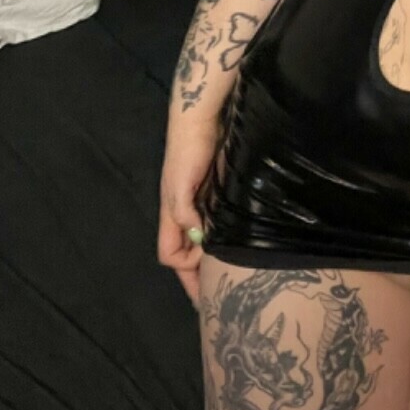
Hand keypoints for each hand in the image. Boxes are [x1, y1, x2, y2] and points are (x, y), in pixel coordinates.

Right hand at [157, 119, 219, 307]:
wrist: (201, 119)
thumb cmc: (188, 151)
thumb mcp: (180, 185)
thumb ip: (184, 213)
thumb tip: (197, 240)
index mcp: (171, 214)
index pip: (170, 254)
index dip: (185, 270)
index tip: (206, 279)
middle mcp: (184, 212)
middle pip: (187, 251)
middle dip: (199, 272)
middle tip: (222, 289)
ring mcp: (200, 202)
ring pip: (203, 238)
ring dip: (214, 253)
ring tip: (236, 268)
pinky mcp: (215, 191)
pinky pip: (217, 221)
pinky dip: (224, 233)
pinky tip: (239, 238)